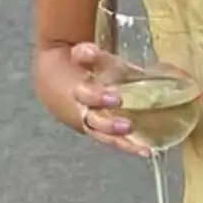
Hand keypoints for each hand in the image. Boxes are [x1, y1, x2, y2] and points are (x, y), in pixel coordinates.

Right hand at [70, 42, 150, 156]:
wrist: (56, 85)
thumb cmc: (81, 70)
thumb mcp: (84, 59)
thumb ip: (88, 54)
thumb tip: (89, 51)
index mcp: (79, 93)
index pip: (86, 96)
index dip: (99, 98)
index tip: (116, 97)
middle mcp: (84, 113)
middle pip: (96, 123)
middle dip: (111, 125)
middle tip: (128, 125)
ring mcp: (92, 126)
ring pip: (106, 138)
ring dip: (124, 143)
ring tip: (143, 150)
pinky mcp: (101, 132)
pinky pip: (114, 141)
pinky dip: (129, 147)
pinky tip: (146, 151)